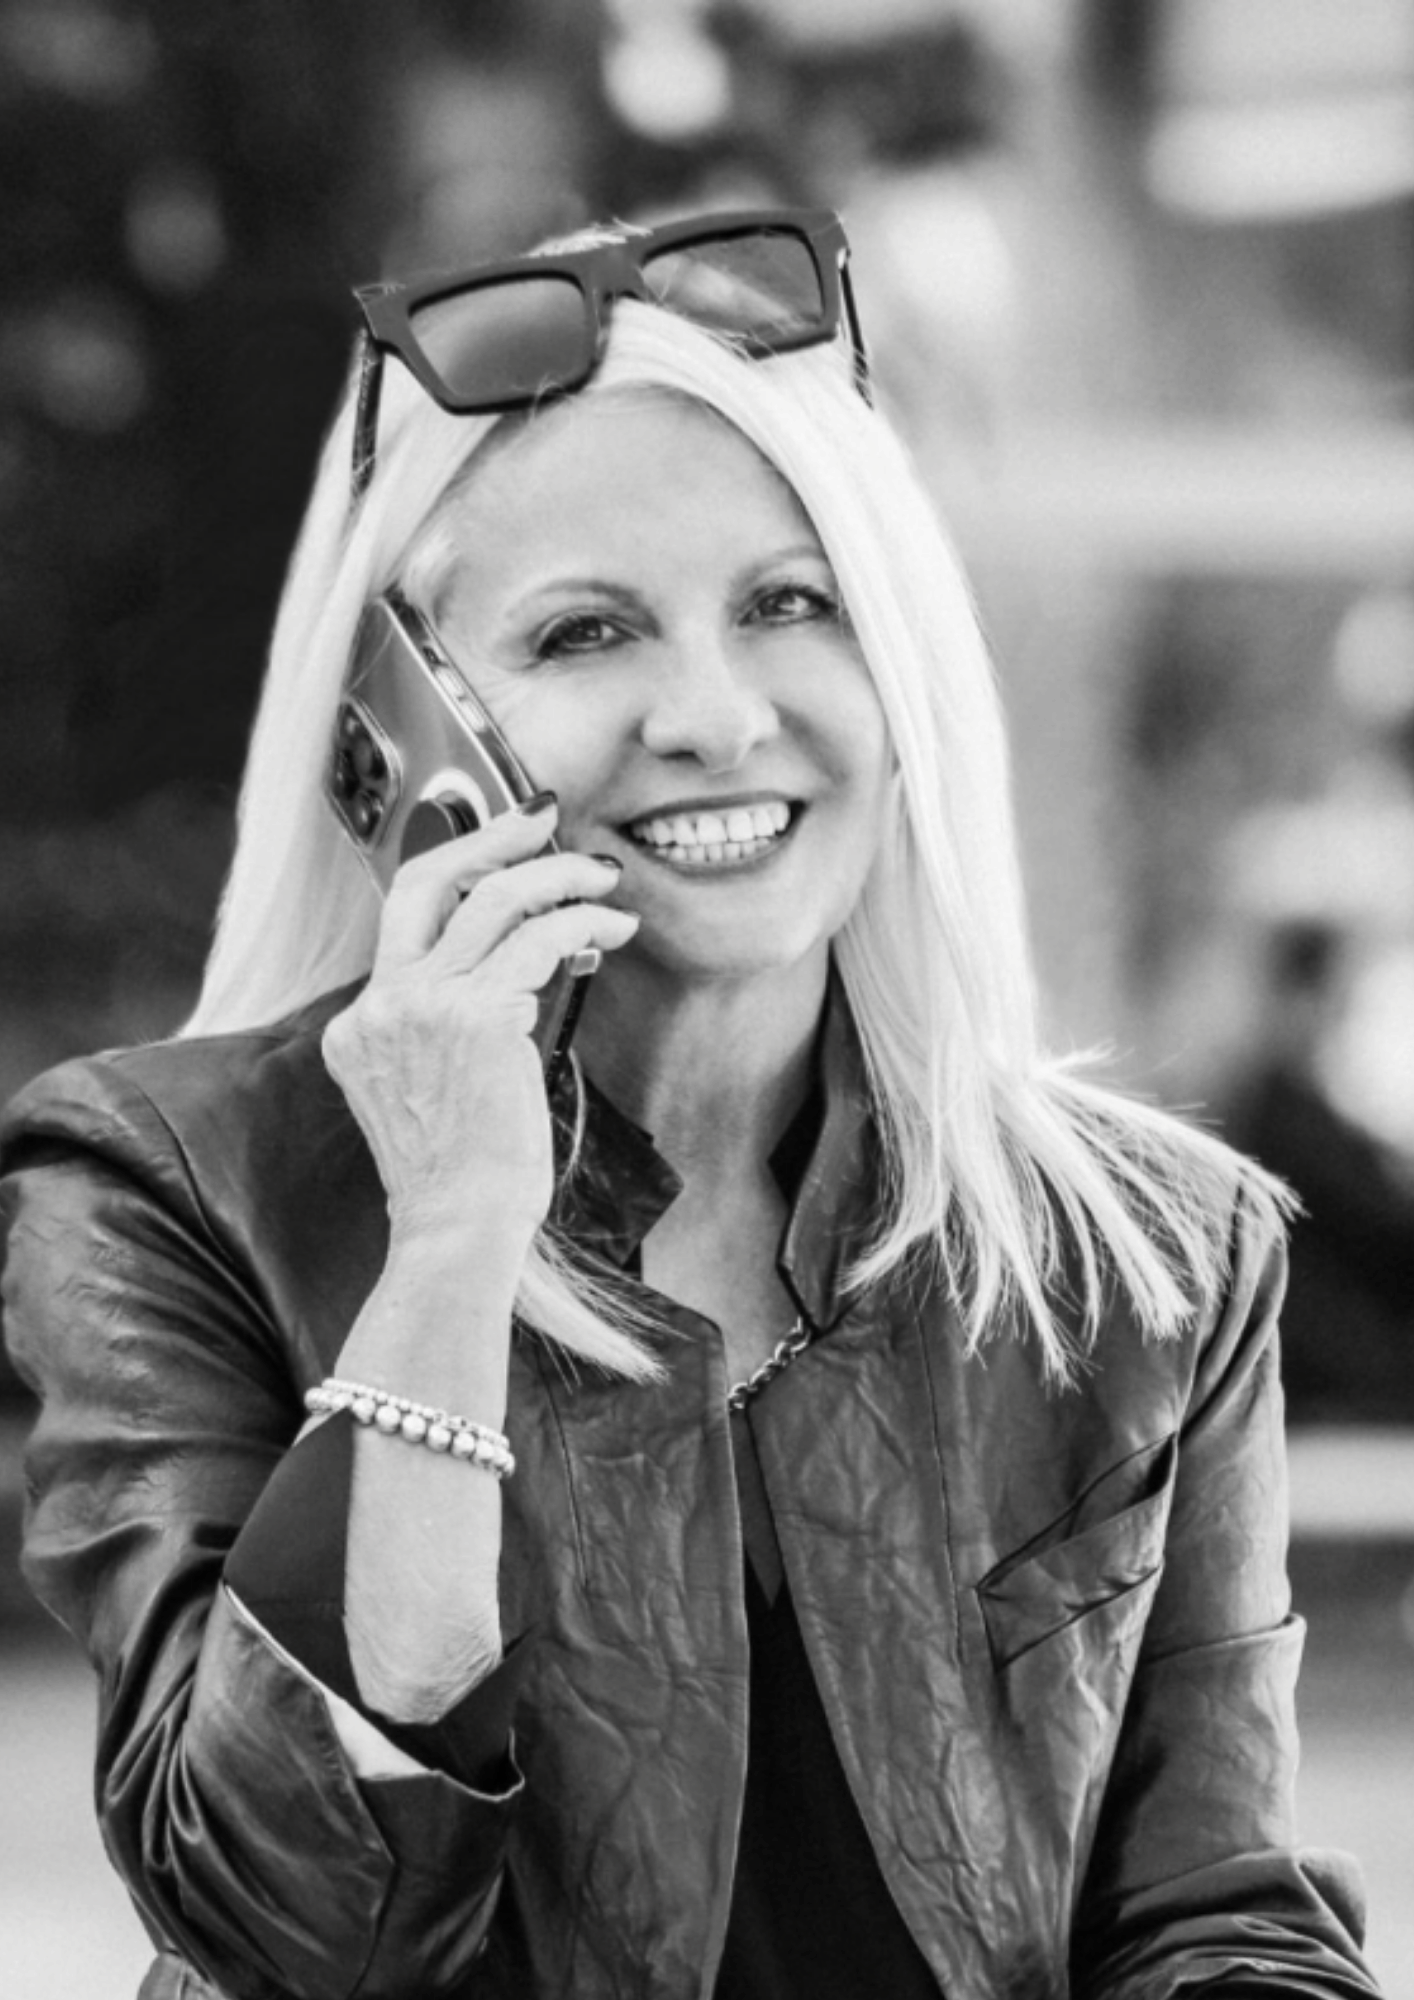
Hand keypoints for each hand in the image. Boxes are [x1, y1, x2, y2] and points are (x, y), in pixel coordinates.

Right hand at [322, 799, 636, 1244]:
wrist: (458, 1228)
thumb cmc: (462, 1180)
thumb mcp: (433, 1092)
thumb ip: (454, 1029)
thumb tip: (529, 964)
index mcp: (360, 1027)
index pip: (407, 926)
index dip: (466, 883)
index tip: (509, 864)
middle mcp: (382, 1006)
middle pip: (426, 881)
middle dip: (489, 836)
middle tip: (540, 817)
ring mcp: (423, 1006)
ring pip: (495, 898)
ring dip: (559, 877)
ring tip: (602, 881)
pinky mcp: (478, 1015)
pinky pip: (541, 938)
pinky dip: (583, 921)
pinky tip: (610, 930)